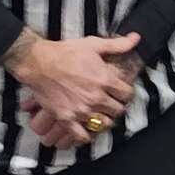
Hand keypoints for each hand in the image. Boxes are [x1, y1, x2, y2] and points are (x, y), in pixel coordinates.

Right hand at [7, 33, 138, 144]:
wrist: (40, 63)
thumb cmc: (65, 53)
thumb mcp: (94, 45)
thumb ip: (117, 45)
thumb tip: (135, 38)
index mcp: (105, 80)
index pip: (127, 94)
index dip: (126, 93)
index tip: (121, 93)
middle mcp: (96, 97)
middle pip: (118, 110)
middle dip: (117, 107)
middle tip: (111, 104)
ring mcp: (81, 110)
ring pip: (103, 124)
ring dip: (104, 121)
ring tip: (101, 116)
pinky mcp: (67, 118)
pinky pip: (81, 136)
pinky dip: (86, 136)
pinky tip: (86, 130)